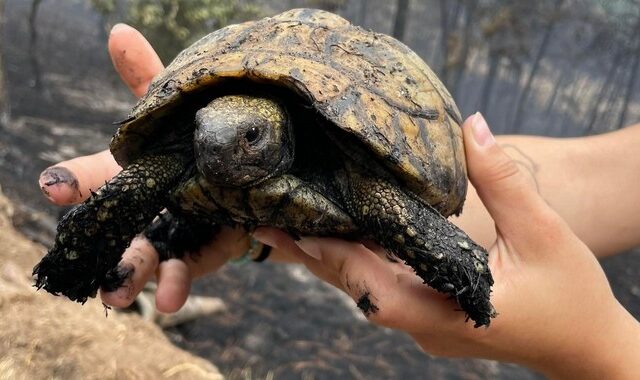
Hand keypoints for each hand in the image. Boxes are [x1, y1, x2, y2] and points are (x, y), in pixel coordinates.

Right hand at [38, 24, 256, 311]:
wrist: (239, 180)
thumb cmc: (194, 145)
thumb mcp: (174, 115)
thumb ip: (147, 80)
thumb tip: (119, 31)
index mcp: (129, 172)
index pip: (94, 174)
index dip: (74, 179)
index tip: (54, 186)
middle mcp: (140, 209)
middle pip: (113, 228)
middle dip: (103, 243)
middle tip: (89, 258)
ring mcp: (165, 235)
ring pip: (140, 259)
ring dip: (130, 276)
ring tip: (121, 294)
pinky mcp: (194, 255)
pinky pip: (182, 272)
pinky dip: (175, 286)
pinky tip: (172, 299)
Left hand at [253, 114, 639, 376]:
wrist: (588, 346)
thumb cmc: (572, 298)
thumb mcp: (545, 233)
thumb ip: (504, 180)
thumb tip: (469, 128)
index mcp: (444, 311)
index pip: (369, 282)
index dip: (326, 254)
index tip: (286, 230)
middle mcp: (424, 324)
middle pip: (356, 287)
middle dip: (312, 255)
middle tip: (267, 224)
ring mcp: (425, 324)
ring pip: (366, 289)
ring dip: (330, 258)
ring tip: (291, 227)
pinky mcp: (432, 316)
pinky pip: (384, 288)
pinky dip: (360, 263)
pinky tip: (343, 239)